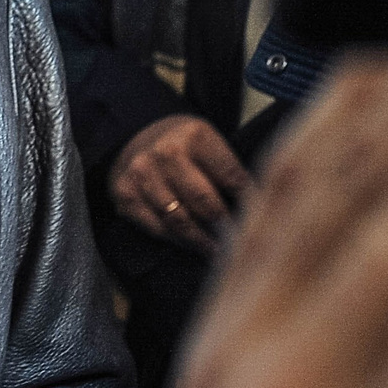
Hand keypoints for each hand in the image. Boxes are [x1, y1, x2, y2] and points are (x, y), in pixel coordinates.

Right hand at [110, 112, 249, 251]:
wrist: (139, 138)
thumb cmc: (186, 147)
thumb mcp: (210, 144)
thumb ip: (230, 171)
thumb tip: (258, 210)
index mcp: (194, 136)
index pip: (231, 177)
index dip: (250, 203)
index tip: (261, 221)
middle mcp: (165, 153)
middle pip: (204, 201)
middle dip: (226, 226)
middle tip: (240, 243)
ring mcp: (141, 174)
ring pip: (179, 220)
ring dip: (203, 240)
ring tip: (219, 251)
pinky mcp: (125, 195)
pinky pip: (156, 228)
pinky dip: (178, 241)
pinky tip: (193, 246)